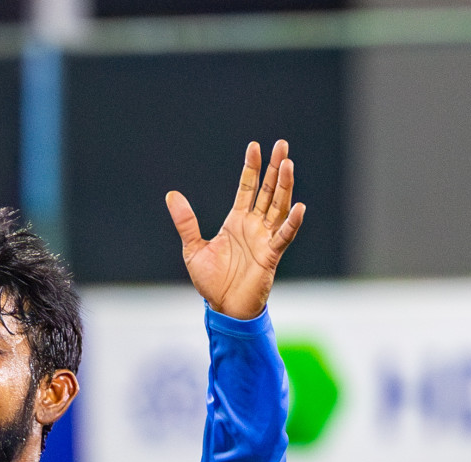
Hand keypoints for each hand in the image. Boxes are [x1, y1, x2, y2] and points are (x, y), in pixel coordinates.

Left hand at [165, 140, 304, 320]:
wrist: (223, 308)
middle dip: (274, 168)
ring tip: (287, 164)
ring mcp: (264, 239)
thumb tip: (172, 195)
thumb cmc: (211, 281)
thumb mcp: (193, 248)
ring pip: (278, 207)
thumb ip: (186, 222)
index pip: (247, 188)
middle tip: (282, 145)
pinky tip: (298, 207)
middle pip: (267, 191)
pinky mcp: (270, 256)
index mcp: (236, 221)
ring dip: (284, 187)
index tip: (255, 147)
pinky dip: (291, 223)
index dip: (251, 168)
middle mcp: (254, 226)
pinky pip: (283, 236)